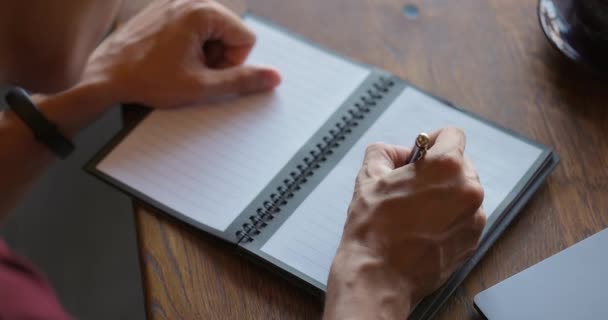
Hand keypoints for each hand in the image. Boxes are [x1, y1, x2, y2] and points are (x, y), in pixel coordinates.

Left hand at [82, 0, 280, 107]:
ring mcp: (175, 3)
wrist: (105, 75)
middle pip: (230, 32)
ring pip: (212, 31)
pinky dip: (189, 45)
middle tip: (192, 70)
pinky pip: (193, 27)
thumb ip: (243, 80)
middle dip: (218, 56)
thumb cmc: (147, 78)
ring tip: (178, 65)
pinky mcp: (164, 10)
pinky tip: (170, 57)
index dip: (232, 63)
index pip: (246, 38)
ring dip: (203, 52)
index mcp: (203, 11)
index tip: (207, 72)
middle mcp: (190, 0)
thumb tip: (273, 77)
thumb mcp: (202, 86)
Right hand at [323, 127, 485, 319]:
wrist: (378, 275)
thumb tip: (393, 153)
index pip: (453, 134)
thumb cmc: (373, 228)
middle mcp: (468, 189)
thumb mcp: (368, 177)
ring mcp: (474, 218)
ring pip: (463, 193)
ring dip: (444, 195)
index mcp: (447, 166)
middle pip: (460, 165)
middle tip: (411, 185)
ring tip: (414, 212)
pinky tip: (422, 230)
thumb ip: (383, 153)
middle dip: (437, 170)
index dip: (433, 140)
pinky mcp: (472, 241)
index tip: (422, 152)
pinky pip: (464, 219)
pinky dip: (448, 219)